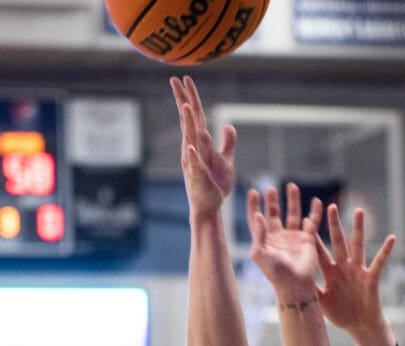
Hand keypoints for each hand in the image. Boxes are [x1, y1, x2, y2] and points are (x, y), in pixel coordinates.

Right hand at [170, 75, 235, 213]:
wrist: (210, 206)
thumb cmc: (216, 185)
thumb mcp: (226, 160)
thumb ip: (227, 143)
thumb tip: (229, 125)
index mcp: (201, 143)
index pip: (196, 116)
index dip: (191, 97)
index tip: (186, 79)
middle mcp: (194, 149)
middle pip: (189, 121)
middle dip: (183, 101)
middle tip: (175, 79)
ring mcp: (195, 162)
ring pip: (190, 139)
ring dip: (187, 123)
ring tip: (184, 106)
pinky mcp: (199, 177)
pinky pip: (196, 164)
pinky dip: (194, 155)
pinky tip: (191, 145)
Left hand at [246, 183, 321, 293]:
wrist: (295, 285)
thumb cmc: (275, 272)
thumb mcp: (260, 254)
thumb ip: (258, 234)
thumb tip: (258, 214)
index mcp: (264, 240)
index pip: (256, 219)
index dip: (253, 206)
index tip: (253, 191)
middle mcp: (278, 237)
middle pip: (273, 214)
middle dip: (272, 201)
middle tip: (270, 188)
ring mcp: (293, 238)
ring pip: (292, 214)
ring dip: (292, 201)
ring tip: (292, 186)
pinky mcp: (307, 240)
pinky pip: (312, 222)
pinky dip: (315, 212)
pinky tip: (316, 200)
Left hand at [316, 205, 396, 345]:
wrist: (360, 326)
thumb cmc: (341, 315)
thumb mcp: (321, 302)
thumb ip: (310, 288)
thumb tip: (292, 279)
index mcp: (330, 272)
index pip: (320, 252)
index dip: (313, 238)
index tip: (304, 221)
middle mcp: (344, 267)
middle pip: (338, 242)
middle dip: (334, 225)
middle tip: (330, 206)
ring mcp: (358, 271)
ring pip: (358, 246)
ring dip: (359, 229)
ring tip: (359, 211)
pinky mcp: (371, 278)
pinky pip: (379, 262)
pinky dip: (385, 251)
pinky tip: (391, 238)